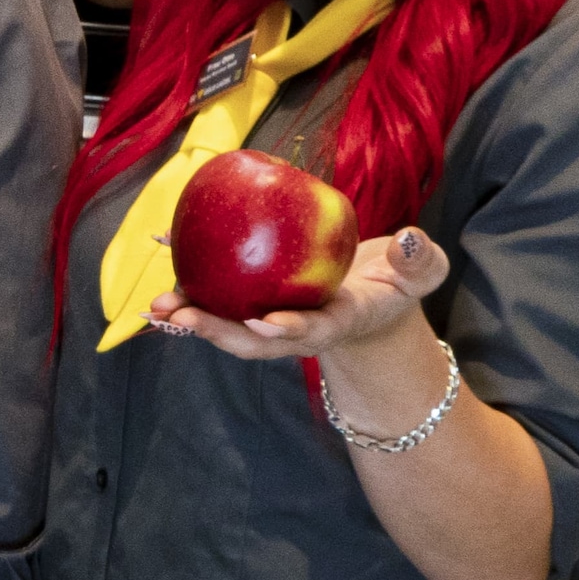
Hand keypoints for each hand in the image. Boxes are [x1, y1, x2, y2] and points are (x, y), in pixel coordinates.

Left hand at [148, 225, 452, 375]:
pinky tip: (162, 249)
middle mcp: (296, 329)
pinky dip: (191, 279)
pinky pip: (218, 292)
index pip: (312, 331)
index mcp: (337, 323)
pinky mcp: (254, 300)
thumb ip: (422, 262)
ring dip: (190, 317)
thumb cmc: (396, 284)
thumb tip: (412, 239)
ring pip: (226, 323)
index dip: (288, 329)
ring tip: (156, 306)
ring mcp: (271, 318)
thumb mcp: (422, 274)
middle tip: (181, 316)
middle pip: (252, 340)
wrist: (373, 296)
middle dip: (217, 333)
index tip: (262, 321)